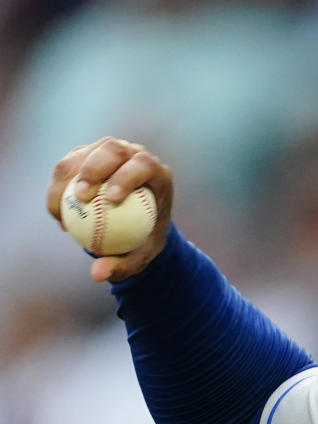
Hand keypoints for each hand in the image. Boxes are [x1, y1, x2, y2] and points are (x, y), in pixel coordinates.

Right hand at [47, 137, 173, 282]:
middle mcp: (133, 154)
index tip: (111, 199)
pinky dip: (58, 187)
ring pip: (84, 153)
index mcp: (156, 172)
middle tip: (80, 196)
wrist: (134, 227)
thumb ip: (122, 265)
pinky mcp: (87, 155)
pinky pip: (67, 166)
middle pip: (112, 149)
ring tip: (60, 208)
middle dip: (93, 169)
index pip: (143, 165)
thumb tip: (97, 274)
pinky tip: (56, 213)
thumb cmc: (142, 241)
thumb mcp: (139, 257)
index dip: (127, 176)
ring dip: (69, 177)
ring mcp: (109, 152)